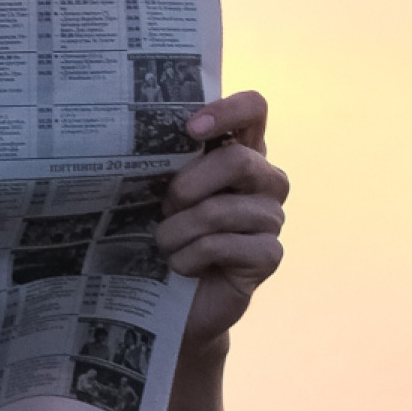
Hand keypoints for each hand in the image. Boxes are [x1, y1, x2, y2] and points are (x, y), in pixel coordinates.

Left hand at [163, 91, 286, 342]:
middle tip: (164, 208)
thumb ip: (169, 162)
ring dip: (178, 231)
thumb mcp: (162, 193)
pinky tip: (182, 266)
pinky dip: (189, 257)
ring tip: (165, 245)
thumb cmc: (168, 236)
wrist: (173, 301)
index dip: (228, 111)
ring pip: (220, 210)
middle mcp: (265, 180)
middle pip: (238, 161)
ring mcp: (272, 218)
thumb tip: (139, 138)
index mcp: (242, 152)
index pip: (255, 109)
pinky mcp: (269, 255)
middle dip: (188, 186)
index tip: (191, 128)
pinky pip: (221, 245)